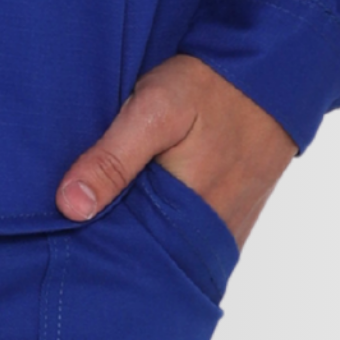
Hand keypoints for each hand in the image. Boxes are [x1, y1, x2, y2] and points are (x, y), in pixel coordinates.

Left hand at [56, 55, 296, 249]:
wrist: (277, 74)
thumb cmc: (214, 87)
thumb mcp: (156, 108)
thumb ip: (113, 158)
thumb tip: (69, 207)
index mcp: (185, 218)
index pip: (127, 260)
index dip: (94, 254)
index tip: (62, 245)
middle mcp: (208, 239)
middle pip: (147, 265)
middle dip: (114, 256)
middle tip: (76, 242)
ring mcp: (223, 237)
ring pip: (168, 258)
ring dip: (140, 248)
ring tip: (107, 232)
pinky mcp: (231, 228)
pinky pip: (189, 248)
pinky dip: (165, 240)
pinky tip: (143, 223)